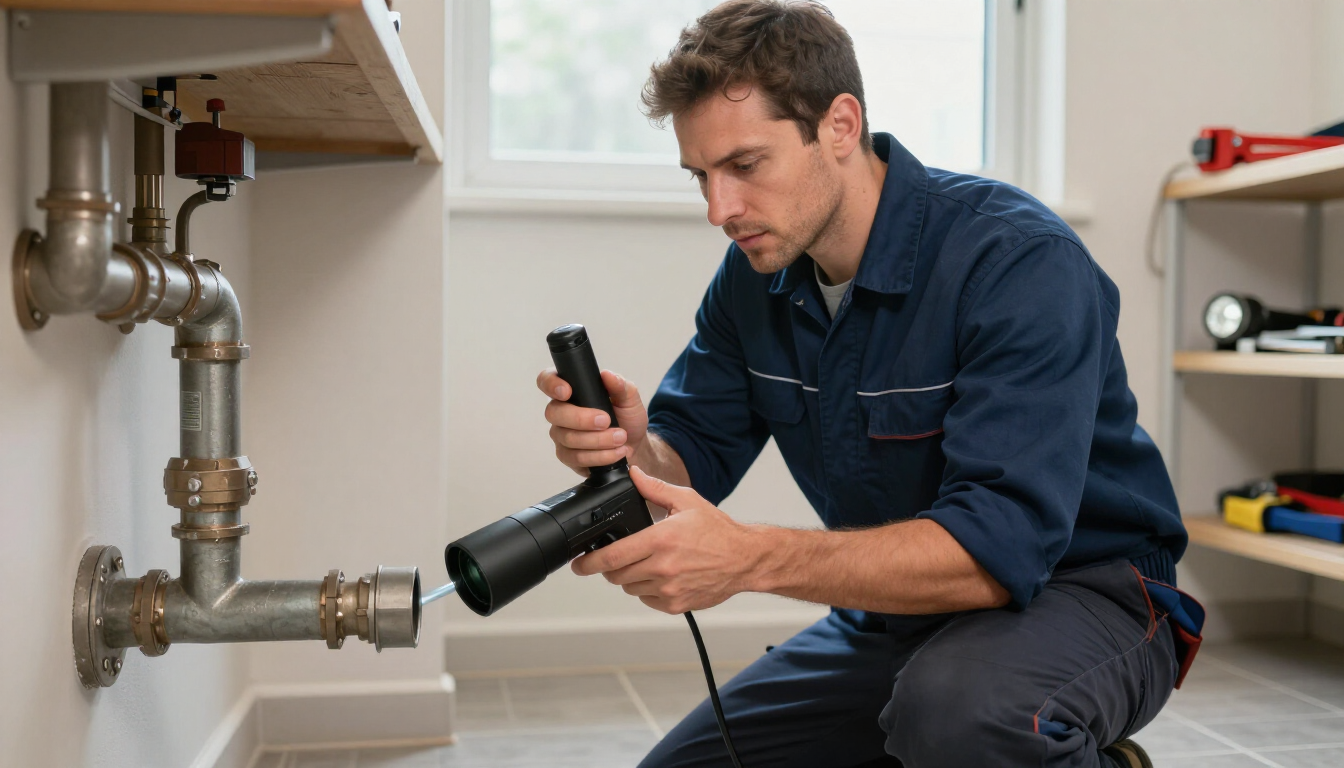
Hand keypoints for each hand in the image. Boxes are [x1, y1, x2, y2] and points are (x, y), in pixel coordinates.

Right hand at [538, 368, 648, 475]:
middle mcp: (561, 412)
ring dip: (597, 440)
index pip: (547, 380)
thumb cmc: (627, 418)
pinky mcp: (568, 457)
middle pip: (554, 413)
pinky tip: (616, 452)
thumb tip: (607, 375)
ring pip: (568, 438)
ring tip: (620, 438)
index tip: (567, 392)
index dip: (551, 384)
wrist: (634, 445)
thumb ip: (620, 385)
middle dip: (581, 418)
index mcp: (572, 390)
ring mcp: (561, 435)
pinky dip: (600, 456)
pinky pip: (576, 458)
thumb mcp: (629, 398)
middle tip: (606, 421)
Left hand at [570, 466, 759, 613]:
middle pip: (616, 576)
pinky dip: (647, 589)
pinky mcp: (676, 605)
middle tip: (617, 557)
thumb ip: (654, 488)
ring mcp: (669, 590)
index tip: (578, 564)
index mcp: (660, 540)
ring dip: (630, 577)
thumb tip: (633, 474)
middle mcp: (662, 567)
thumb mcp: (686, 501)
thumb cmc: (718, 530)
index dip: (589, 562)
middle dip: (609, 567)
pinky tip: (662, 575)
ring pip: (631, 588)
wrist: (745, 559)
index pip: (612, 556)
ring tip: (647, 562)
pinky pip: (647, 599)